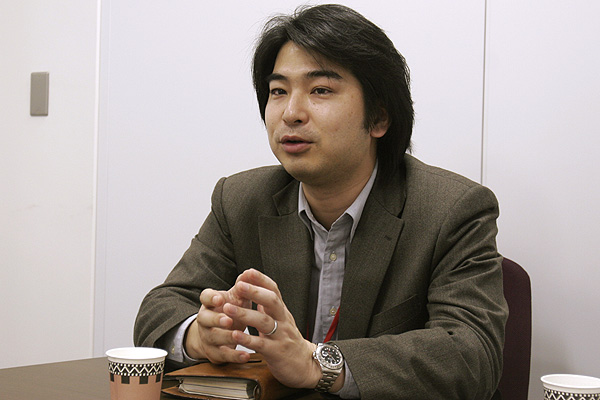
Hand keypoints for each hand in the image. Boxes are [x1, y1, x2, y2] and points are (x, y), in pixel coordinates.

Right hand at [184, 287, 251, 363]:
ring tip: (237, 336)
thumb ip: (242, 287)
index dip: (211, 298)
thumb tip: (249, 272)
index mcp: (210, 304)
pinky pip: (223, 355)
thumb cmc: (230, 311)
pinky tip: (245, 355)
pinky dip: (235, 356)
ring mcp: (208, 336)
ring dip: (225, 337)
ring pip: (213, 337)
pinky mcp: (215, 352)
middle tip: (228, 319)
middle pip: (205, 319)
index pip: (205, 297)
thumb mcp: (235, 298)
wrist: (217, 335)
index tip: (219, 298)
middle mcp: (205, 320)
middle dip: (216, 319)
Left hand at [222, 269, 326, 388]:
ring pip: (264, 322)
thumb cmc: (289, 342)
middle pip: (271, 301)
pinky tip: (236, 334)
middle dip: (254, 292)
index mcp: (281, 312)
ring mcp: (280, 337)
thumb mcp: (280, 321)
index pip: (274, 290)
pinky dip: (248, 339)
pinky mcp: (276, 353)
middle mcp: (283, 321)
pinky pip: (261, 345)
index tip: (248, 272)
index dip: (261, 280)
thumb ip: (268, 307)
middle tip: (239, 285)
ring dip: (245, 313)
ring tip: (228, 308)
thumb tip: (255, 289)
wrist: (305, 366)